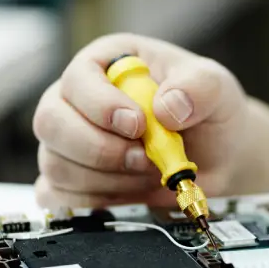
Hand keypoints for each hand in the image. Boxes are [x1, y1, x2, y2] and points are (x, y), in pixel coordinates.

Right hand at [33, 33, 247, 208]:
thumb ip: (198, 88)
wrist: (218, 162)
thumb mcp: (215, 88)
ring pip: (55, 164)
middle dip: (99, 148)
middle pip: (50, 122)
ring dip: (107, 178)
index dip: (100, 105)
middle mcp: (79, 103)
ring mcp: (70, 145)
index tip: (137, 124)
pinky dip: (96, 202)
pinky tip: (130, 193)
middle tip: (144, 158)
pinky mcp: (72, 184)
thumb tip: (166, 107)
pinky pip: (59, 197)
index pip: (77, 79)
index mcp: (107, 66)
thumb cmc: (208, 116)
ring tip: (147, 173)